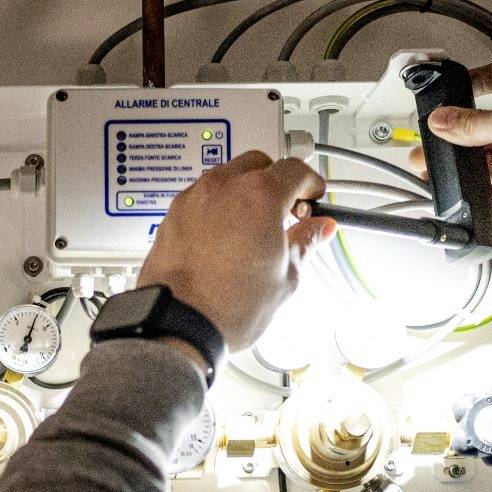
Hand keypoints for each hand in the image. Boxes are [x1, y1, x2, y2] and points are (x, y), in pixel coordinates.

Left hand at [135, 151, 334, 354]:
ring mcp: (193, 199)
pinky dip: (217, 206)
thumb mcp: (285, 277)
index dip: (310, 183)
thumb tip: (319, 228)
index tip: (312, 198)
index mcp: (259, 195)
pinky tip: (223, 236)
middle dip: (276, 181)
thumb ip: (305, 243)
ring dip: (244, 191)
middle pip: (258, 165)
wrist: (178, 326)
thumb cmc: (228, 306)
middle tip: (286, 212)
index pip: (295, 170)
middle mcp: (223, 188)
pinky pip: (201, 197)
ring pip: (226, 177)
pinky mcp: (172, 215)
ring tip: (253, 226)